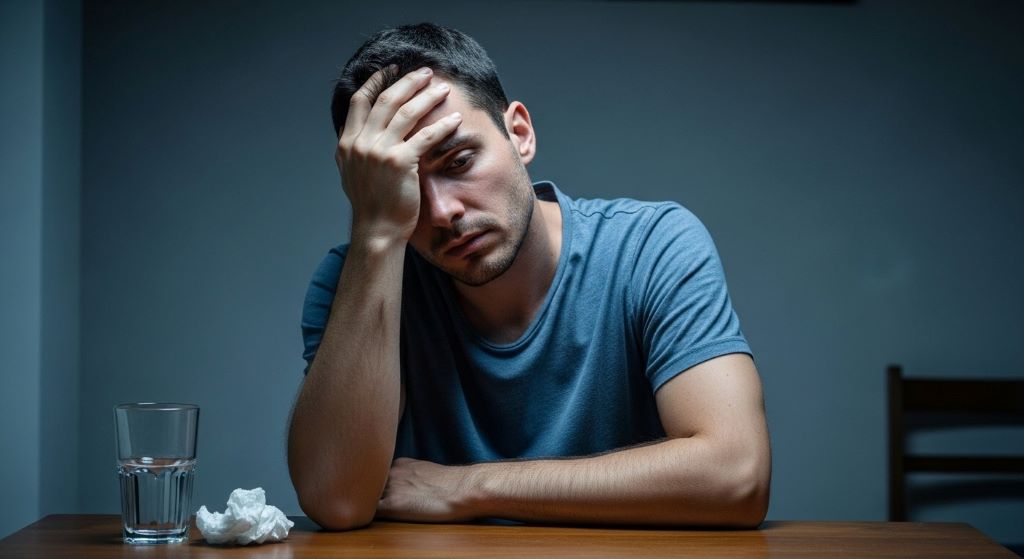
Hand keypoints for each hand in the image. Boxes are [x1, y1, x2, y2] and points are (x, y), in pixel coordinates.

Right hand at [336, 66, 462, 245]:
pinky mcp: (400, 163)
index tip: (391, 69)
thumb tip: (351, 127)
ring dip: (427, 96)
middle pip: (386, 100)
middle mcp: (361, 143)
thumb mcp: (349, 171)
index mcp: (348, 142)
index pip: (360, 101)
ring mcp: (380, 152)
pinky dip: (442, 125)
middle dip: (407, 82)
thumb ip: (351, 147)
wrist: (376, 229)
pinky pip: (425, 136)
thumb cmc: (370, 203)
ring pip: (406, 112)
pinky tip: (454, 119)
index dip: (376, 81)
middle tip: (425, 72)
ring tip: (442, 88)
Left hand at [377, 457, 479, 522]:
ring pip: (368, 499)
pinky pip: (370, 513)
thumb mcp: (428, 471)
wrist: (463, 489)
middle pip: (371, 487)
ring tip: (375, 516)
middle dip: (372, 497)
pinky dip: (368, 518)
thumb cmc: (453, 485)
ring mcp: (390, 487)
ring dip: (370, 507)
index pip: (378, 477)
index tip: (384, 497)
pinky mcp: (393, 505)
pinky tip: (376, 523)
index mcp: (400, 464)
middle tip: (375, 508)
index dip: (379, 489)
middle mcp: (391, 472)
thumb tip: (408, 489)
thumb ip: (412, 476)